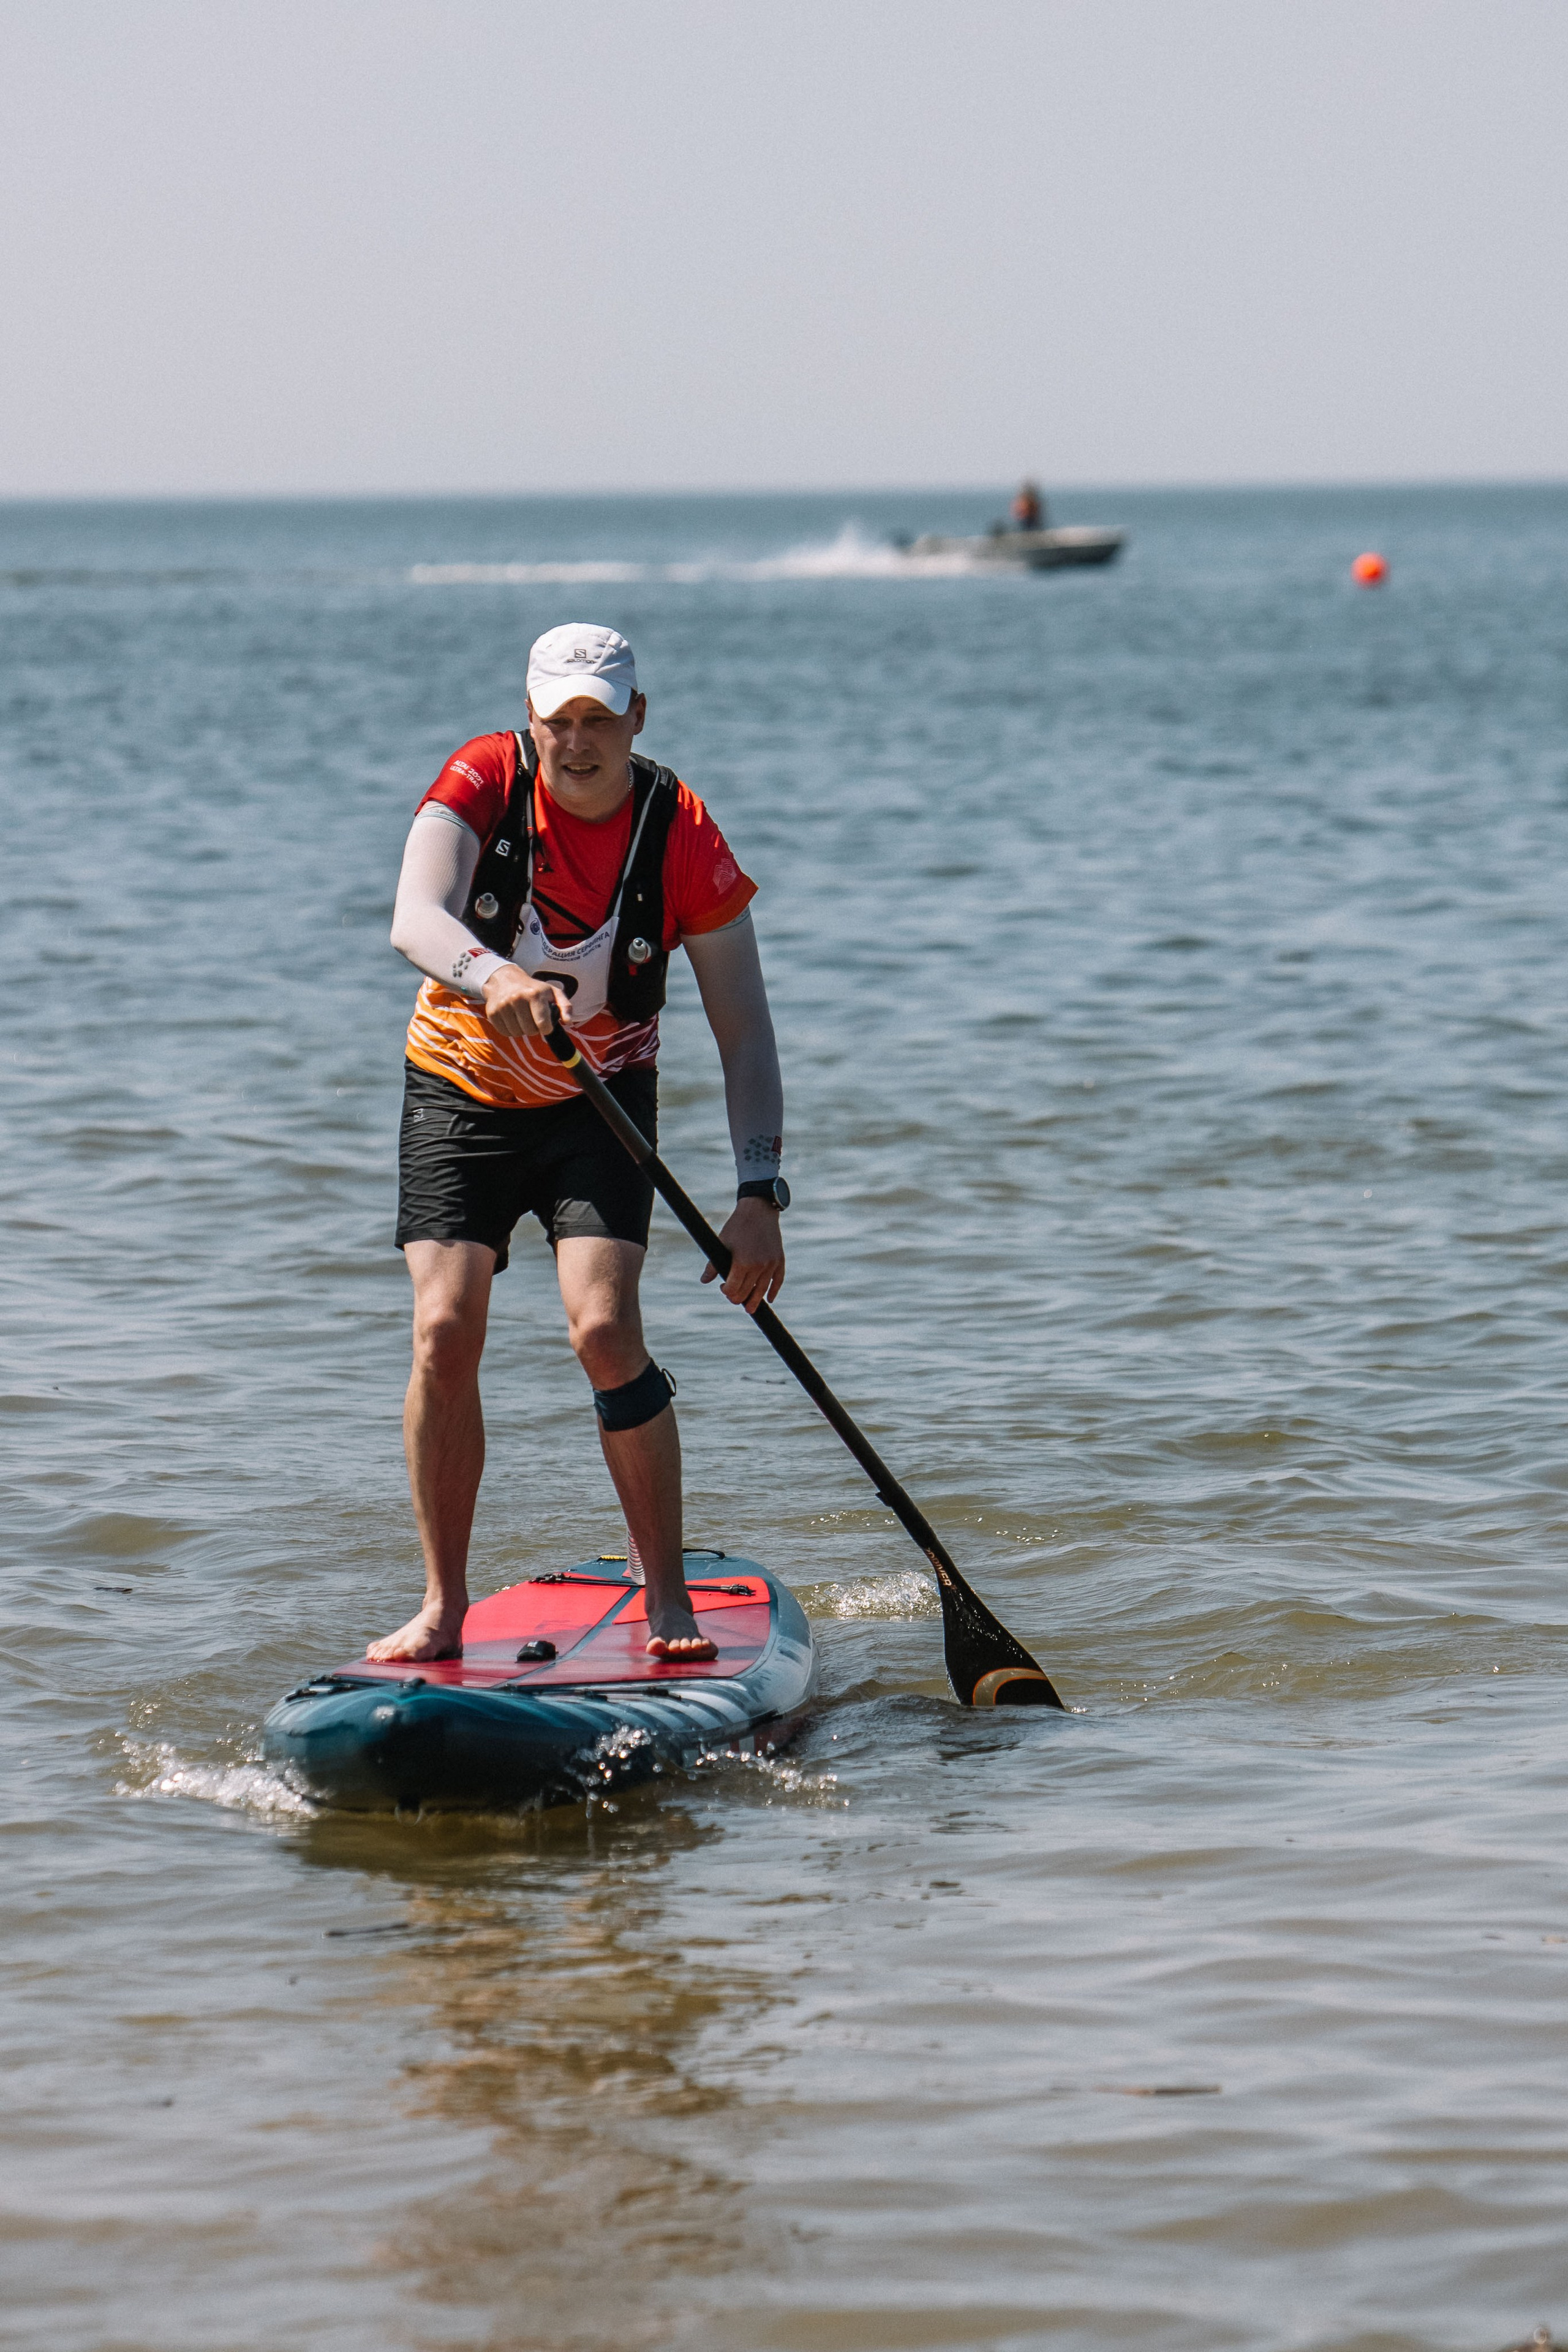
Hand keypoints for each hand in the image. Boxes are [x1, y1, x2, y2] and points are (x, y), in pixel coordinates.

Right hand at [481, 964, 570, 1038]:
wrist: (504, 979)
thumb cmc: (533, 988)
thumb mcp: (552, 992)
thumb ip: (565, 1006)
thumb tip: (568, 1021)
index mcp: (535, 994)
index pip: (543, 1024)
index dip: (546, 1029)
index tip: (545, 1025)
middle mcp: (517, 998)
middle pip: (530, 1031)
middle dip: (534, 1029)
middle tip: (532, 1018)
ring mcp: (503, 1006)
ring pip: (517, 1033)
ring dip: (521, 1029)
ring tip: (521, 1017)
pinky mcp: (492, 1012)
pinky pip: (505, 1032)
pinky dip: (510, 1030)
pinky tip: (512, 1018)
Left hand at [702, 1198, 784, 1313]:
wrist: (758, 1210)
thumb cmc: (737, 1226)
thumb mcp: (722, 1243)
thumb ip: (713, 1265)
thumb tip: (704, 1281)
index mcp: (742, 1263)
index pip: (733, 1289)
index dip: (726, 1292)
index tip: (722, 1288)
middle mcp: (758, 1266)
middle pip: (747, 1292)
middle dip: (738, 1297)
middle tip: (732, 1297)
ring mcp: (771, 1264)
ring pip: (762, 1290)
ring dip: (755, 1301)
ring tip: (750, 1309)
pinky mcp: (779, 1260)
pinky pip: (778, 1281)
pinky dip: (774, 1291)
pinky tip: (770, 1299)